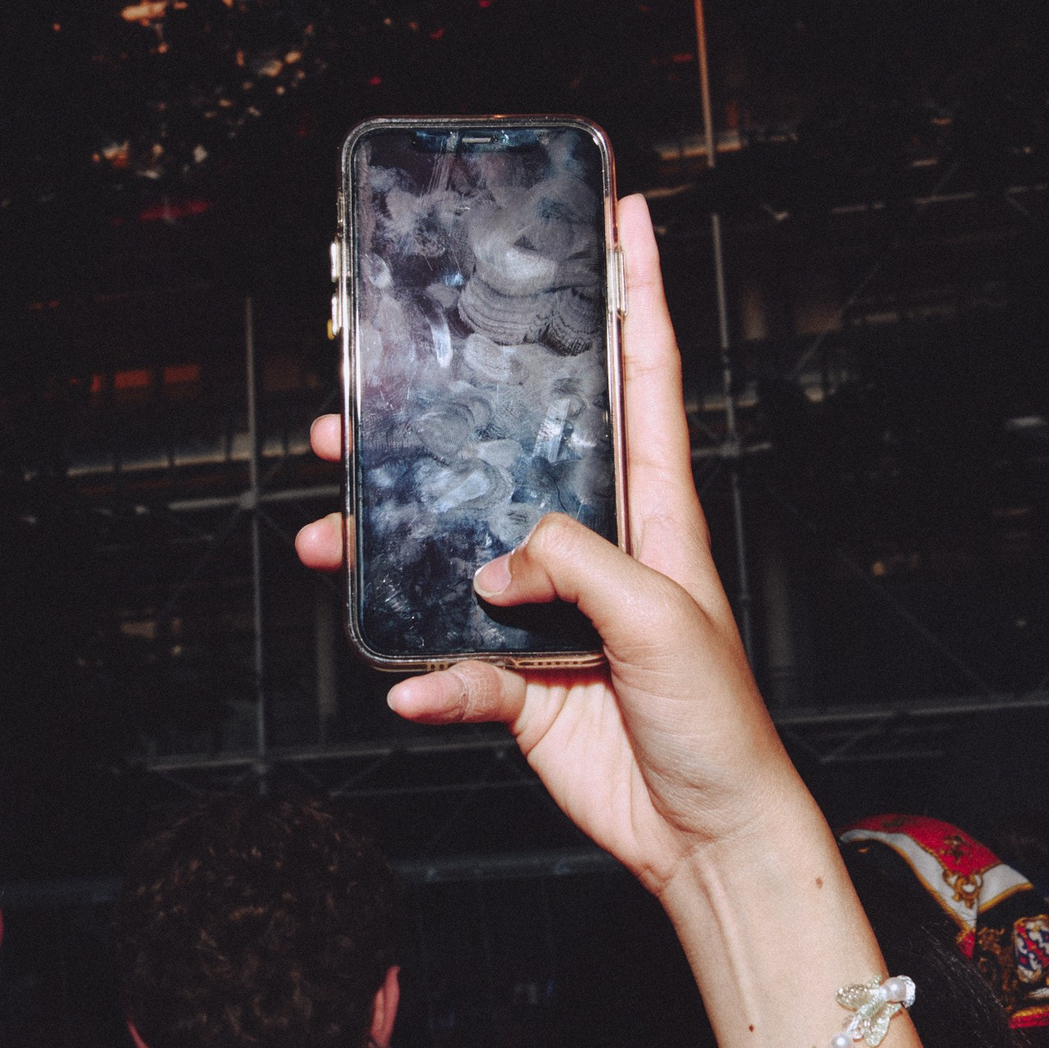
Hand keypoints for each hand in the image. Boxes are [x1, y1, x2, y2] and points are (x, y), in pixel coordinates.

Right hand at [295, 195, 809, 893]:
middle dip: (433, 423)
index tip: (622, 213)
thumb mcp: (662, 615)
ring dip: (385, 544)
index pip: (643, 376)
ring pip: (451, 553)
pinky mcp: (519, 680)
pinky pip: (453, 667)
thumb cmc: (719, 717)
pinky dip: (425, 679)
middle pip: (507, 458)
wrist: (703, 834)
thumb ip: (577, 562)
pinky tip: (411, 687)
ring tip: (328, 532)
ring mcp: (550, 611)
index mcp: (652, 510)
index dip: (636, 293)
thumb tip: (499, 556)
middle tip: (361, 399)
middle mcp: (595, 546)